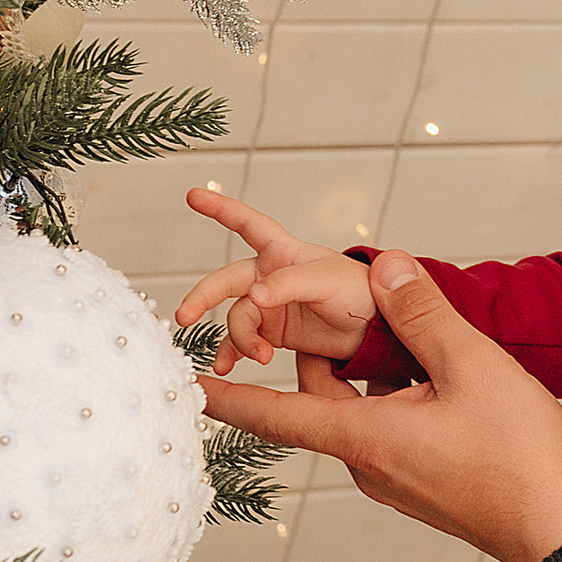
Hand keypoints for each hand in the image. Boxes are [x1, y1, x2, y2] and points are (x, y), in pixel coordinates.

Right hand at [178, 187, 375, 383]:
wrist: (375, 329)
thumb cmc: (358, 291)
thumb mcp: (326, 280)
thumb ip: (289, 284)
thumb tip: (254, 296)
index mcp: (282, 252)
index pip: (247, 223)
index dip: (220, 208)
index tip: (193, 195)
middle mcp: (269, 276)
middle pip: (226, 282)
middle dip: (203, 296)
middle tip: (186, 315)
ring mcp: (269, 306)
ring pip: (237, 318)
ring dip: (240, 338)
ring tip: (258, 354)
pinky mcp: (273, 333)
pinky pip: (243, 342)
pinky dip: (233, 353)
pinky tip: (227, 366)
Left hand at [199, 257, 561, 561]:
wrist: (561, 533)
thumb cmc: (520, 456)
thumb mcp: (473, 366)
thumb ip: (424, 313)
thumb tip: (385, 267)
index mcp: (363, 437)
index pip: (272, 414)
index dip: (224, 395)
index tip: (183, 385)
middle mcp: (366, 464)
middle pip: (317, 399)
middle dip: (314, 352)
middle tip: (330, 308)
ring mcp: (393, 480)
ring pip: (357, 412)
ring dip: (364, 373)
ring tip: (400, 335)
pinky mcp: (419, 486)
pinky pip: (386, 431)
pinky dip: (391, 397)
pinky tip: (437, 379)